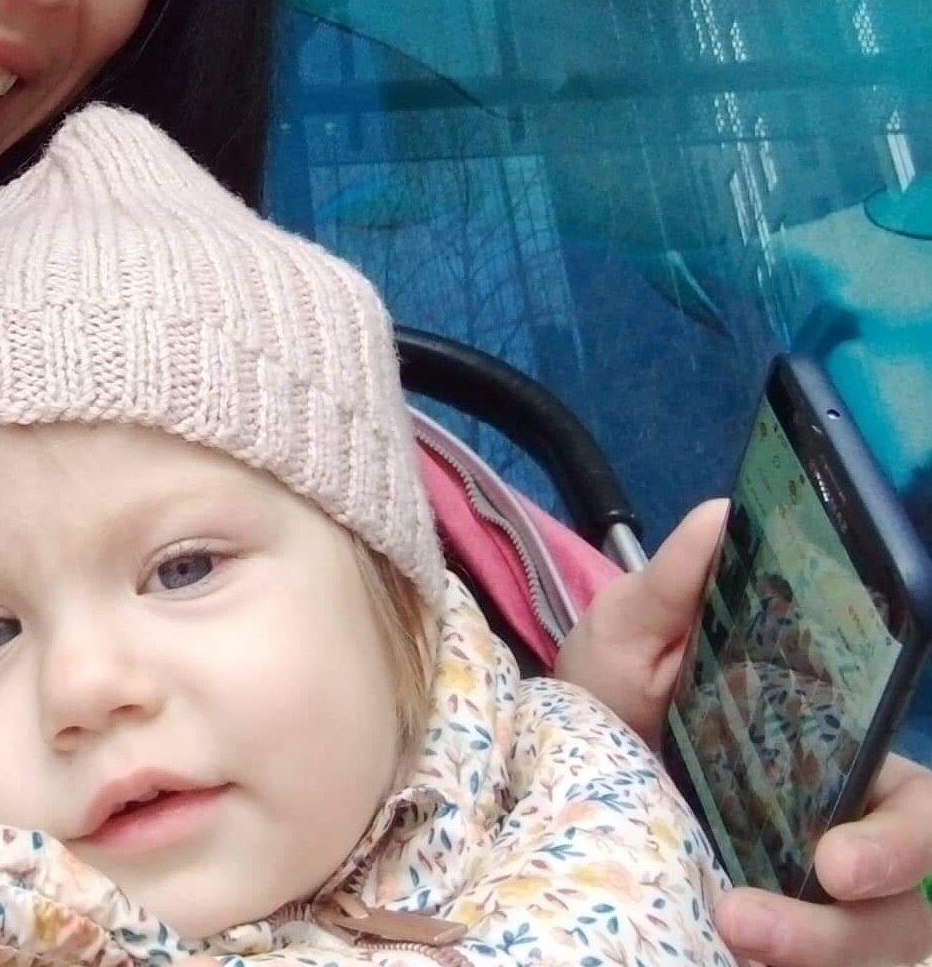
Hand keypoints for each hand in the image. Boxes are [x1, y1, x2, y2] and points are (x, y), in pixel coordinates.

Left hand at [557, 498, 931, 966]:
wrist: (546, 773)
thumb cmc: (609, 695)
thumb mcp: (629, 635)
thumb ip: (677, 584)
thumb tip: (726, 516)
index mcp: (836, 760)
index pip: (917, 808)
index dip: (904, 843)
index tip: (836, 863)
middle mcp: (838, 837)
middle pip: (910, 900)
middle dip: (854, 927)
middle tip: (753, 921)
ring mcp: (807, 900)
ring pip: (871, 951)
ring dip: (807, 954)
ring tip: (724, 933)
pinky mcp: (774, 941)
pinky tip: (719, 954)